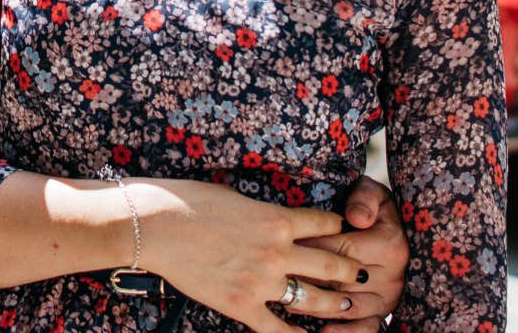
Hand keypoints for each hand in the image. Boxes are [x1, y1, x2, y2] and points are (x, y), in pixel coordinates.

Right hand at [129, 178, 364, 332]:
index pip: (326, 224)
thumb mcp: (236, 197)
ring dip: (335, 303)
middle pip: (331, 263)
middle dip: (350, 270)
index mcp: (277, 219)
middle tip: (361, 275)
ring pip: (313, 298)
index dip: (339, 228)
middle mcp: (277, 251)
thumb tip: (273, 219)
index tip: (345, 234)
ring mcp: (261, 281)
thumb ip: (262, 212)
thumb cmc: (189, 202)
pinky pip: (277, 328)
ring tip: (346, 305)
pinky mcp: (241, 305)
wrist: (156, 225)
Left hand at [293, 174, 409, 330]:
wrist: (399, 230)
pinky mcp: (383, 312)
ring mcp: (388, 297)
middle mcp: (392, 275)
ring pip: (346, 306)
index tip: (283, 244)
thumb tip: (356, 218)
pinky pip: (366, 328)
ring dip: (316, 307)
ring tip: (287, 302)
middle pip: (339, 280)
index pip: (340, 249)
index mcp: (389, 245)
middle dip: (306, 277)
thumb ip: (364, 199)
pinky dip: (345, 332)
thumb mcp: (373, 193)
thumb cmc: (376, 209)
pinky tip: (322, 332)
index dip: (309, 247)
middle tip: (277, 275)